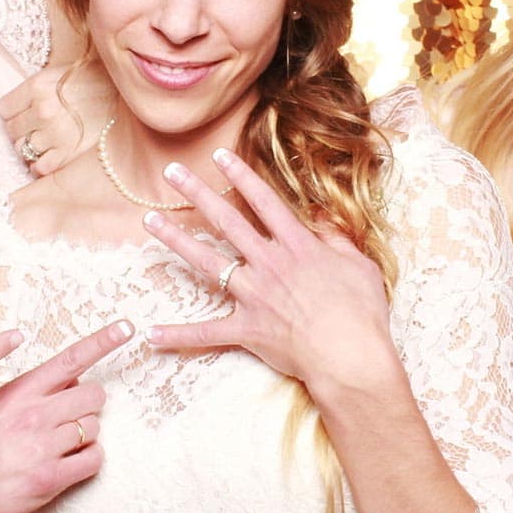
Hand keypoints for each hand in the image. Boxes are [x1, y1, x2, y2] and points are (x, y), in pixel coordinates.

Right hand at [0, 320, 129, 512]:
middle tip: (72, 416)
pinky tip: (70, 461)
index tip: (126, 328)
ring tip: (59, 444)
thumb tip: (74, 376)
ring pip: (95, 428)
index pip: (71, 359)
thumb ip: (35, 388)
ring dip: (85, 435)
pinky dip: (89, 459)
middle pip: (95, 396)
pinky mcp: (51, 478)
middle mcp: (35, 415)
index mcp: (22, 391)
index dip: (103, 341)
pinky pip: (94, 459)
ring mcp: (43, 447)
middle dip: (90, 405)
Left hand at [1, 62, 113, 177]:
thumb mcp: (61, 74)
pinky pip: (39, 168)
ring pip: (23, 150)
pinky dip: (42, 165)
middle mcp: (42, 110)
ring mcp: (53, 134)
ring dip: (33, 148)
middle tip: (41, 127)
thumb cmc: (95, 84)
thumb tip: (17, 108)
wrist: (129, 99)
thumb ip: (35, 89)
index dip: (15, 112)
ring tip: (49, 141)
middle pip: (12, 130)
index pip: (4, 109)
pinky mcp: (66, 155)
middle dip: (24, 130)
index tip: (25, 114)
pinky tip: (53, 156)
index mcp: (37, 86)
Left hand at [142, 148, 397, 395]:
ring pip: (207, 263)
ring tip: (150, 221)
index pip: (265, 202)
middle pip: (227, 221)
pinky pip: (206, 332)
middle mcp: (269, 265)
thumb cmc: (362, 313)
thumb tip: (323, 219)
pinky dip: (178, 335)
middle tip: (172, 172)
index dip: (242, 176)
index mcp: (298, 247)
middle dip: (197, 194)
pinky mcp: (247, 329)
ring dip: (176, 240)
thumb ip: (338, 240)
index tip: (221, 155)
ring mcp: (254, 296)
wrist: (351, 357)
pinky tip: (150, 334)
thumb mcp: (360, 266)